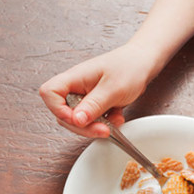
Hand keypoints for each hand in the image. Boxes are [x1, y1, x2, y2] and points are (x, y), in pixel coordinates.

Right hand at [39, 42, 156, 137]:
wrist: (143, 63)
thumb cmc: (129, 67)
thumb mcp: (113, 89)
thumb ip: (94, 105)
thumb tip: (76, 120)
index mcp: (74, 77)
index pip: (49, 93)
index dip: (58, 110)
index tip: (78, 119)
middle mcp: (75, 87)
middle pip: (62, 113)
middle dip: (82, 126)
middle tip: (102, 129)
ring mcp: (83, 96)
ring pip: (77, 120)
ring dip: (94, 127)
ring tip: (114, 122)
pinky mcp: (92, 104)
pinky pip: (90, 120)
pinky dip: (103, 124)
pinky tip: (116, 118)